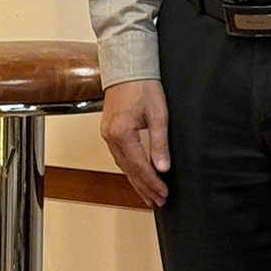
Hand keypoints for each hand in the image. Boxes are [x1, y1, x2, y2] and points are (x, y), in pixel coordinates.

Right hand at [101, 78, 170, 208]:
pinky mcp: (109, 131)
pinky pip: (119, 156)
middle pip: (129, 170)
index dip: (152, 182)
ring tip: (149, 195)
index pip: (139, 166)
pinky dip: (129, 169)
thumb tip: (163, 168)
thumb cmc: (144, 86)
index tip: (163, 194)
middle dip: (144, 187)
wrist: (127, 68)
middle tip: (157, 201)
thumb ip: (159, 143)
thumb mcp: (159, 114)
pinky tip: (137, 176)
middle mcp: (110, 137)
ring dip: (136, 181)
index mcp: (122, 133)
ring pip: (122, 165)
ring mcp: (107, 135)